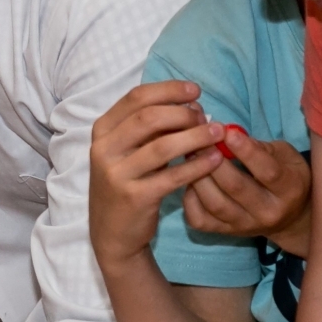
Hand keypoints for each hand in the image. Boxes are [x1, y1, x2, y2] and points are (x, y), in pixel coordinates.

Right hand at [90, 81, 225, 271]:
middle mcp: (104, 149)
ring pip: (162, 146)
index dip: (168, 89)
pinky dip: (197, 164)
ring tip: (218, 133)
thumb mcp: (129, 151)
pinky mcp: (135, 197)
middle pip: (149, 117)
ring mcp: (117, 174)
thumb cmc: (128, 182)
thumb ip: (152, 128)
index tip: (195, 90)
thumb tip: (192, 105)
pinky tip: (214, 159)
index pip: (136, 97)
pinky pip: (172, 176)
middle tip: (206, 116)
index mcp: (103, 130)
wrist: (112, 232)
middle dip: (183, 113)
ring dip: (195, 136)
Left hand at [182, 128, 311, 257]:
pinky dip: (190, 200)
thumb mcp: (285, 156)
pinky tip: (190, 181)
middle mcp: (267, 212)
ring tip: (191, 156)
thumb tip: (230, 135)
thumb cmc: (286, 176)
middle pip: (236, 187)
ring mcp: (244, 225)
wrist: (290, 218)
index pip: (267, 172)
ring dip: (199, 178)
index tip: (227, 132)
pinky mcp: (225, 233)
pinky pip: (200, 220)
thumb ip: (262, 147)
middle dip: (215, 161)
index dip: (246, 151)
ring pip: (215, 204)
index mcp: (289, 189)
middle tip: (201, 141)